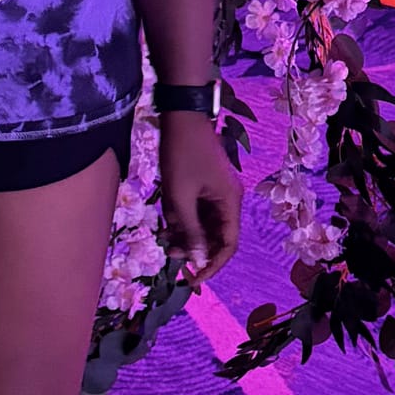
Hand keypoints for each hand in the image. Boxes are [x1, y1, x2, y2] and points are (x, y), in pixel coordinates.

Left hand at [159, 112, 241, 285]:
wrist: (181, 116)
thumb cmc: (181, 155)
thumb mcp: (181, 196)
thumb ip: (190, 229)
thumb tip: (198, 258)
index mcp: (230, 203)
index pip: (228, 245)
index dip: (213, 264)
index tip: (194, 278)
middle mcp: (228, 200)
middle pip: (216, 236)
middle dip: (196, 249)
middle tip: (172, 257)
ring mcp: (216, 192)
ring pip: (204, 225)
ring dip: (186, 235)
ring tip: (165, 240)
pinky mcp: (204, 186)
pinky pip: (197, 211)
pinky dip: (183, 220)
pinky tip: (166, 224)